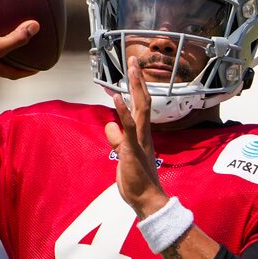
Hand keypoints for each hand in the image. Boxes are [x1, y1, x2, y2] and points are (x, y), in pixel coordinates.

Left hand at [105, 57, 168, 218]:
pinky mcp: (132, 148)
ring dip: (136, 86)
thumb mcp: (122, 156)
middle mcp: (144, 133)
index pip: (141, 106)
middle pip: (143, 100)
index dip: (138, 87)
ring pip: (141, 107)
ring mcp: (139, 140)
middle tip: (134, 59)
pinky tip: (117, 97)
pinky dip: (123, 110)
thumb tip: (110, 126)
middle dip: (138, 79)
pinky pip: (129, 126)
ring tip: (132, 67)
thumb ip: (117, 140)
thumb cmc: (137, 181)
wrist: (147, 199)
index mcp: (142, 135)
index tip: (134, 71)